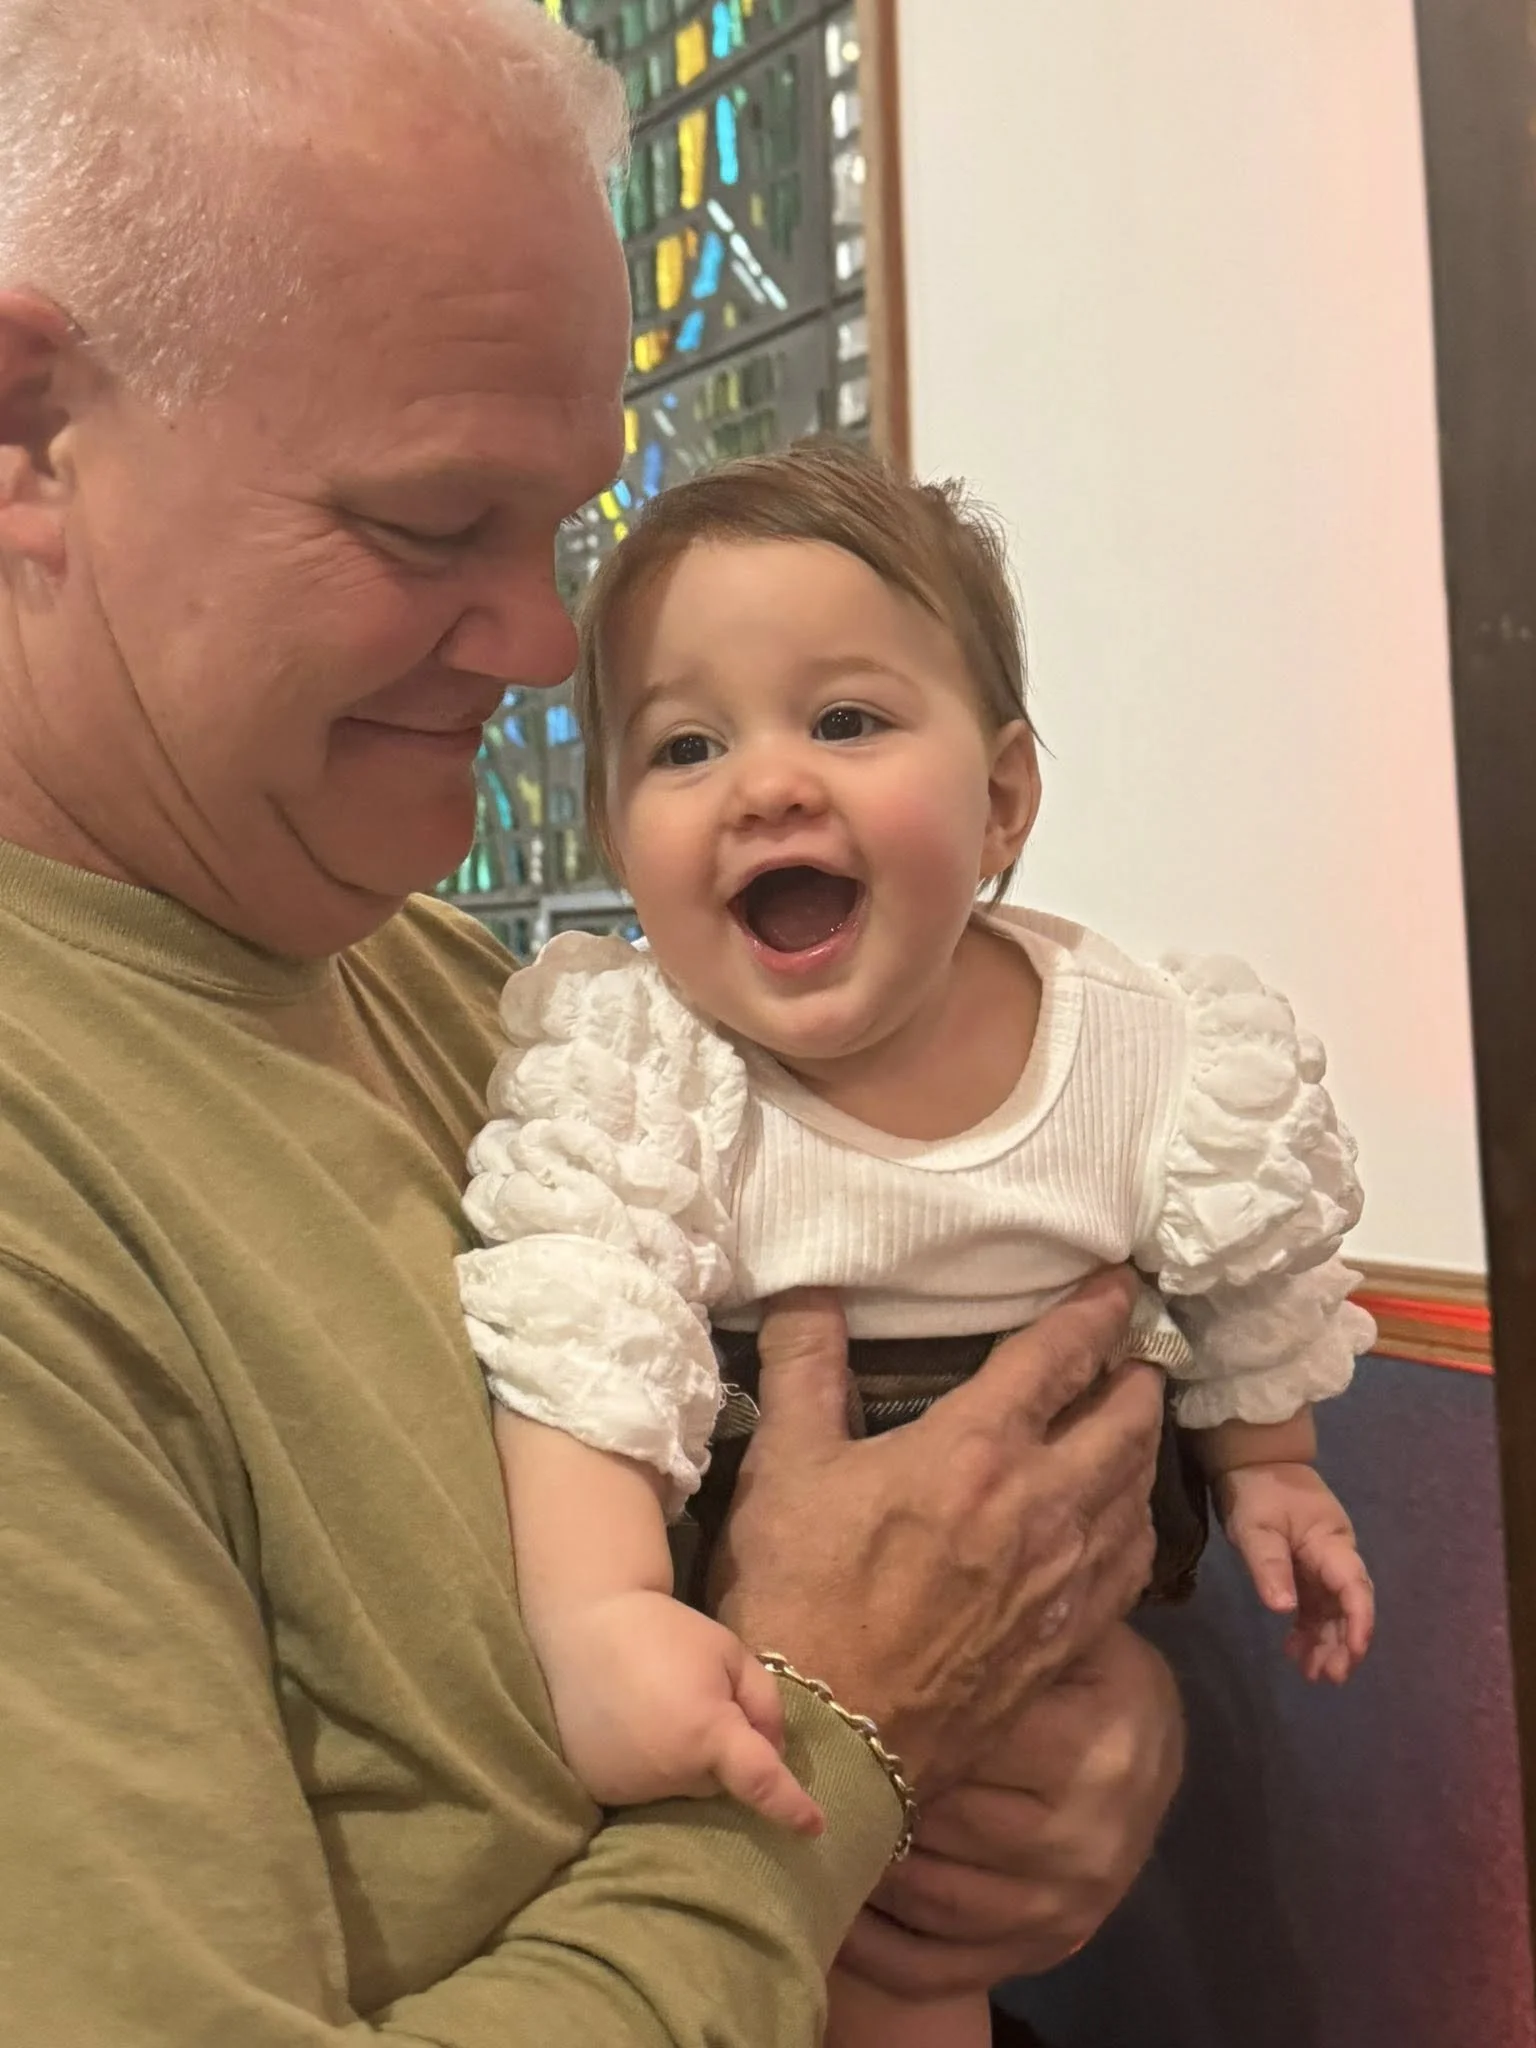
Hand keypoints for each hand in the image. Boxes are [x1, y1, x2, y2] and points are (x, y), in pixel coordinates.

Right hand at [539, 1589, 824, 1833]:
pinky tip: (633, 1728)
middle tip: (697, 1699)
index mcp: (708, 1733)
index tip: (815, 1828)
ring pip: (681, 1789)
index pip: (760, 1783)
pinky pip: (645, 1790)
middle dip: (721, 1754)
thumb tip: (773, 1751)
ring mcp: (631, 1786)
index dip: (790, 1807)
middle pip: (718, 1781)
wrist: (585, 1626)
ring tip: (659, 1710)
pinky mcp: (600, 1789)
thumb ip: (764, 1702)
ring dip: (684, 1762)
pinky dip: (649, 1768)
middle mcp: (670, 1771)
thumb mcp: (730, 1652)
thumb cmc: (665, 1632)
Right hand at [712, 1269, 1163, 1792]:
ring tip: (1135, 1420)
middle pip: (1124, 1420)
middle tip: (1136, 1352)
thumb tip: (811, 1289)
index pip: (1059, 1357)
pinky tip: (1123, 1515)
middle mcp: (1041, 1503)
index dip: (1096, 1312)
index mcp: (976, 1448)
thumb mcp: (786, 1464)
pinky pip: (1130, 1562)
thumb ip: (805, 1365)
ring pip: (1136, 1489)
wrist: (828, 1738)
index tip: (1119, 1284)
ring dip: (1143, 1443)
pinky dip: (1137, 1520)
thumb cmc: (799, 1592)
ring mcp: (1062, 1577)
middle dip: (1136, 1375)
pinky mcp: (1066, 1637)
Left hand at [834, 1626, 1183, 1998]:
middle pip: (945, 1825)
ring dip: (865, 1869)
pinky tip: (833, 1911)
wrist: (1150, 1751)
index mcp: (1095, 1747)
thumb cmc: (1090, 1675)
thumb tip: (910, 1596)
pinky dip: (878, 1950)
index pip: (973, 1746)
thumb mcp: (1069, 1638)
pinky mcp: (1044, 1949)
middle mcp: (1088, 1839)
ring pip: (935, 1899)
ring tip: (814, 1827)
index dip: (895, 1730)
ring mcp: (1067, 1906)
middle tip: (808, 1770)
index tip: (834, 1710)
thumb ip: (1005, 1629)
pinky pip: (942, 1966)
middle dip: (870, 1797)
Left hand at [1215, 1461, 1373, 1682]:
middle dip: (1344, 1643)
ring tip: (1313, 1674)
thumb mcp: (1255, 1526)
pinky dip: (1307, 1628)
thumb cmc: (1257, 1489)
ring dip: (1326, 1641)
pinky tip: (1296, 1651)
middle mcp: (1334, 1557)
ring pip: (1332, 1610)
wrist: (1252, 1461)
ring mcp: (1320, 1564)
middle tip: (1330, 1676)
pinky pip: (1314, 1604)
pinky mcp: (1305, 1568)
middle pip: (1348, 1605)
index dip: (1359, 1622)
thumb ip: (1269, 1565)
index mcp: (1332, 1544)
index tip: (1355, 1652)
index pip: (1354, 1587)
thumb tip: (1284, 1609)